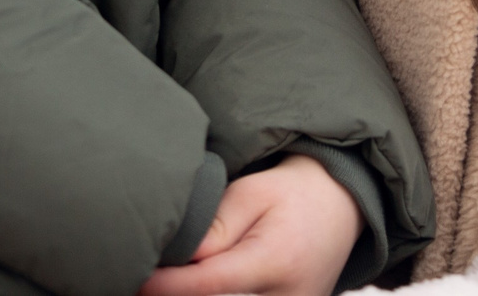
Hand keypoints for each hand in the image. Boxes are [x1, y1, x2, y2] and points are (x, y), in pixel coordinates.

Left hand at [138, 154, 361, 295]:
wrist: (340, 206)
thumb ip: (215, 227)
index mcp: (275, 261)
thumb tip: (177, 259)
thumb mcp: (252, 193)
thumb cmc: (292, 193)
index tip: (137, 279)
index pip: (208, 284)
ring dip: (198, 294)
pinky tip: (200, 286)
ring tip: (174, 277)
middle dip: (181, 292)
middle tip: (149, 277)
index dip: (167, 285)